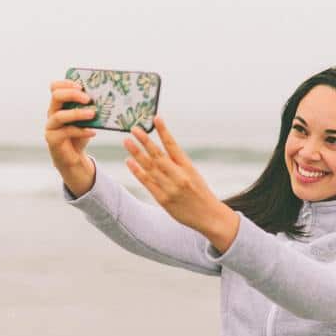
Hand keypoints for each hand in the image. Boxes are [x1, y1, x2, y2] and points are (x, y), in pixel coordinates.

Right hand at [44, 79, 97, 172]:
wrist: (74, 158)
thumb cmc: (80, 135)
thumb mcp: (85, 119)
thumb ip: (88, 108)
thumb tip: (105, 97)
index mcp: (59, 105)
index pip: (55, 87)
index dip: (66, 83)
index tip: (82, 86)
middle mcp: (52, 113)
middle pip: (56, 96)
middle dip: (72, 94)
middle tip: (88, 99)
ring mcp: (50, 126)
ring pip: (59, 115)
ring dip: (77, 113)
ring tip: (93, 114)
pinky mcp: (52, 139)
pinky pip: (65, 132)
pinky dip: (81, 131)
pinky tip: (92, 132)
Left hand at [123, 115, 221, 232]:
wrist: (209, 216)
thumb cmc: (200, 194)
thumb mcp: (194, 175)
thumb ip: (177, 164)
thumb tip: (159, 151)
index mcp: (188, 167)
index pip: (173, 146)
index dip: (164, 131)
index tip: (156, 118)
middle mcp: (179, 176)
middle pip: (158, 155)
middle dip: (145, 141)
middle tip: (134, 129)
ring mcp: (170, 188)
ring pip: (150, 167)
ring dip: (137, 153)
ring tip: (127, 141)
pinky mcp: (163, 200)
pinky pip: (148, 183)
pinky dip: (138, 172)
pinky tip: (129, 161)